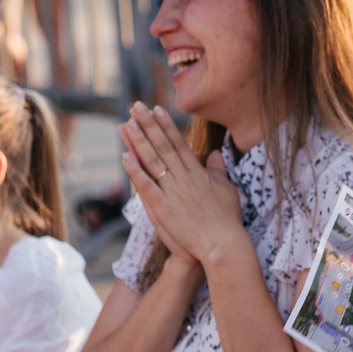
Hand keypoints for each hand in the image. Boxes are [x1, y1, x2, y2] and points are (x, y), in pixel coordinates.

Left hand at [119, 103, 245, 266]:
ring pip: (153, 161)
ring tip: (126, 123)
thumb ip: (218, 171)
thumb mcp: (227, 190)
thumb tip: (215, 154)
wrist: (223, 244)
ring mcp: (173, 192)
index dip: (166, 125)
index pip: (178, 143)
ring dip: (139, 141)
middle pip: (162, 146)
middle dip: (148, 125)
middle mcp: (184, 178)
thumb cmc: (227, 220)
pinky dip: (135, 171)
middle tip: (136, 107)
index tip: (156, 109)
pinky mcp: (163, 208)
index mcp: (198, 173)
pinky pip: (146, 186)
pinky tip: (125, 156)